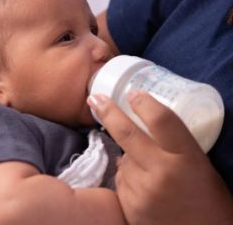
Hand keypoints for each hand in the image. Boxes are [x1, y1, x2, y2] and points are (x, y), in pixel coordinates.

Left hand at [87, 91, 232, 224]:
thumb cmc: (204, 194)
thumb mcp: (196, 162)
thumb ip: (170, 143)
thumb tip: (135, 128)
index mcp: (186, 157)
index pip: (161, 119)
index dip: (144, 102)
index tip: (133, 93)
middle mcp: (162, 172)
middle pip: (127, 133)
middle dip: (108, 112)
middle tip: (95, 98)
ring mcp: (143, 191)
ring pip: (122, 160)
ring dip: (129, 158)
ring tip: (150, 172)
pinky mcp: (129, 206)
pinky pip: (120, 180)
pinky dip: (127, 177)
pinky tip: (144, 188)